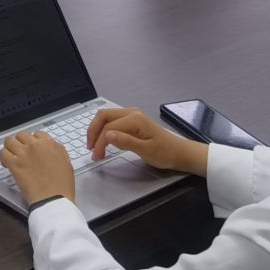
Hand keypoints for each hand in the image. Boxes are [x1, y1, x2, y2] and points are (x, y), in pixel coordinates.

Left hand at [0, 130, 76, 206]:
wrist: (54, 199)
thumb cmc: (62, 187)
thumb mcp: (66, 164)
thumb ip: (57, 153)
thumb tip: (51, 150)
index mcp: (51, 144)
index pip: (37, 134)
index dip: (33, 141)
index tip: (31, 147)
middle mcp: (37, 145)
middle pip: (22, 135)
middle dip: (20, 143)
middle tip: (20, 152)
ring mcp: (24, 153)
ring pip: (10, 141)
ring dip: (9, 148)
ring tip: (11, 156)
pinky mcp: (15, 163)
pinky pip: (3, 153)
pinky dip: (2, 158)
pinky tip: (6, 164)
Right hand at [86, 108, 208, 177]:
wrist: (179, 152)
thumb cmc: (164, 153)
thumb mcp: (146, 150)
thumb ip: (126, 142)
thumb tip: (107, 135)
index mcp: (134, 119)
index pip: (108, 128)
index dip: (99, 142)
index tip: (96, 157)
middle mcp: (131, 113)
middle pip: (103, 116)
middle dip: (93, 131)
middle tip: (90, 148)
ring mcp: (132, 115)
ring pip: (106, 117)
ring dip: (97, 130)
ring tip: (95, 147)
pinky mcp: (132, 120)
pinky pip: (112, 121)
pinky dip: (104, 130)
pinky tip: (105, 142)